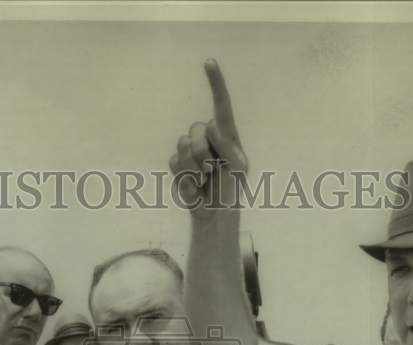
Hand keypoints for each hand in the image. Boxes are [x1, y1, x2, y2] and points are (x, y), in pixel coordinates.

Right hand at [170, 59, 247, 216]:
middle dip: (201, 152)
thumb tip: (211, 124)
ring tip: (204, 180)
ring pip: (182, 145)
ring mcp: (191, 150)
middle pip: (195, 130)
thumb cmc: (231, 189)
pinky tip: (194, 186)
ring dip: (193, 167)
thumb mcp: (238, 168)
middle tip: (211, 171)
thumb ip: (228, 146)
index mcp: (227, 135)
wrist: (215, 213)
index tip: (209, 62)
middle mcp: (208, 137)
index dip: (215, 83)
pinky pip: (174, 161)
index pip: (222, 105)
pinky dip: (185, 178)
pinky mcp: (178, 163)